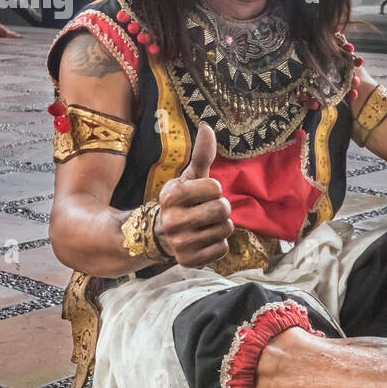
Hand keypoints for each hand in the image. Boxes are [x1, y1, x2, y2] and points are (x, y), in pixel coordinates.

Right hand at [154, 123, 232, 266]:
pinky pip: (223, 249)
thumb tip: (208, 126)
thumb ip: (201, 154)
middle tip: (208, 210)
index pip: (215, 188)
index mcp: (171, 196)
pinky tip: (204, 239)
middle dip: (221, 208)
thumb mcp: (189, 177)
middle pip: (223, 209)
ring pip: (226, 230)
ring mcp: (180, 243)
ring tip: (206, 225)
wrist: (160, 234)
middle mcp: (173, 221)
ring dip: (221, 226)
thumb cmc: (183, 201)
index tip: (202, 193)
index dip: (213, 189)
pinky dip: (219, 244)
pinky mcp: (189, 261)